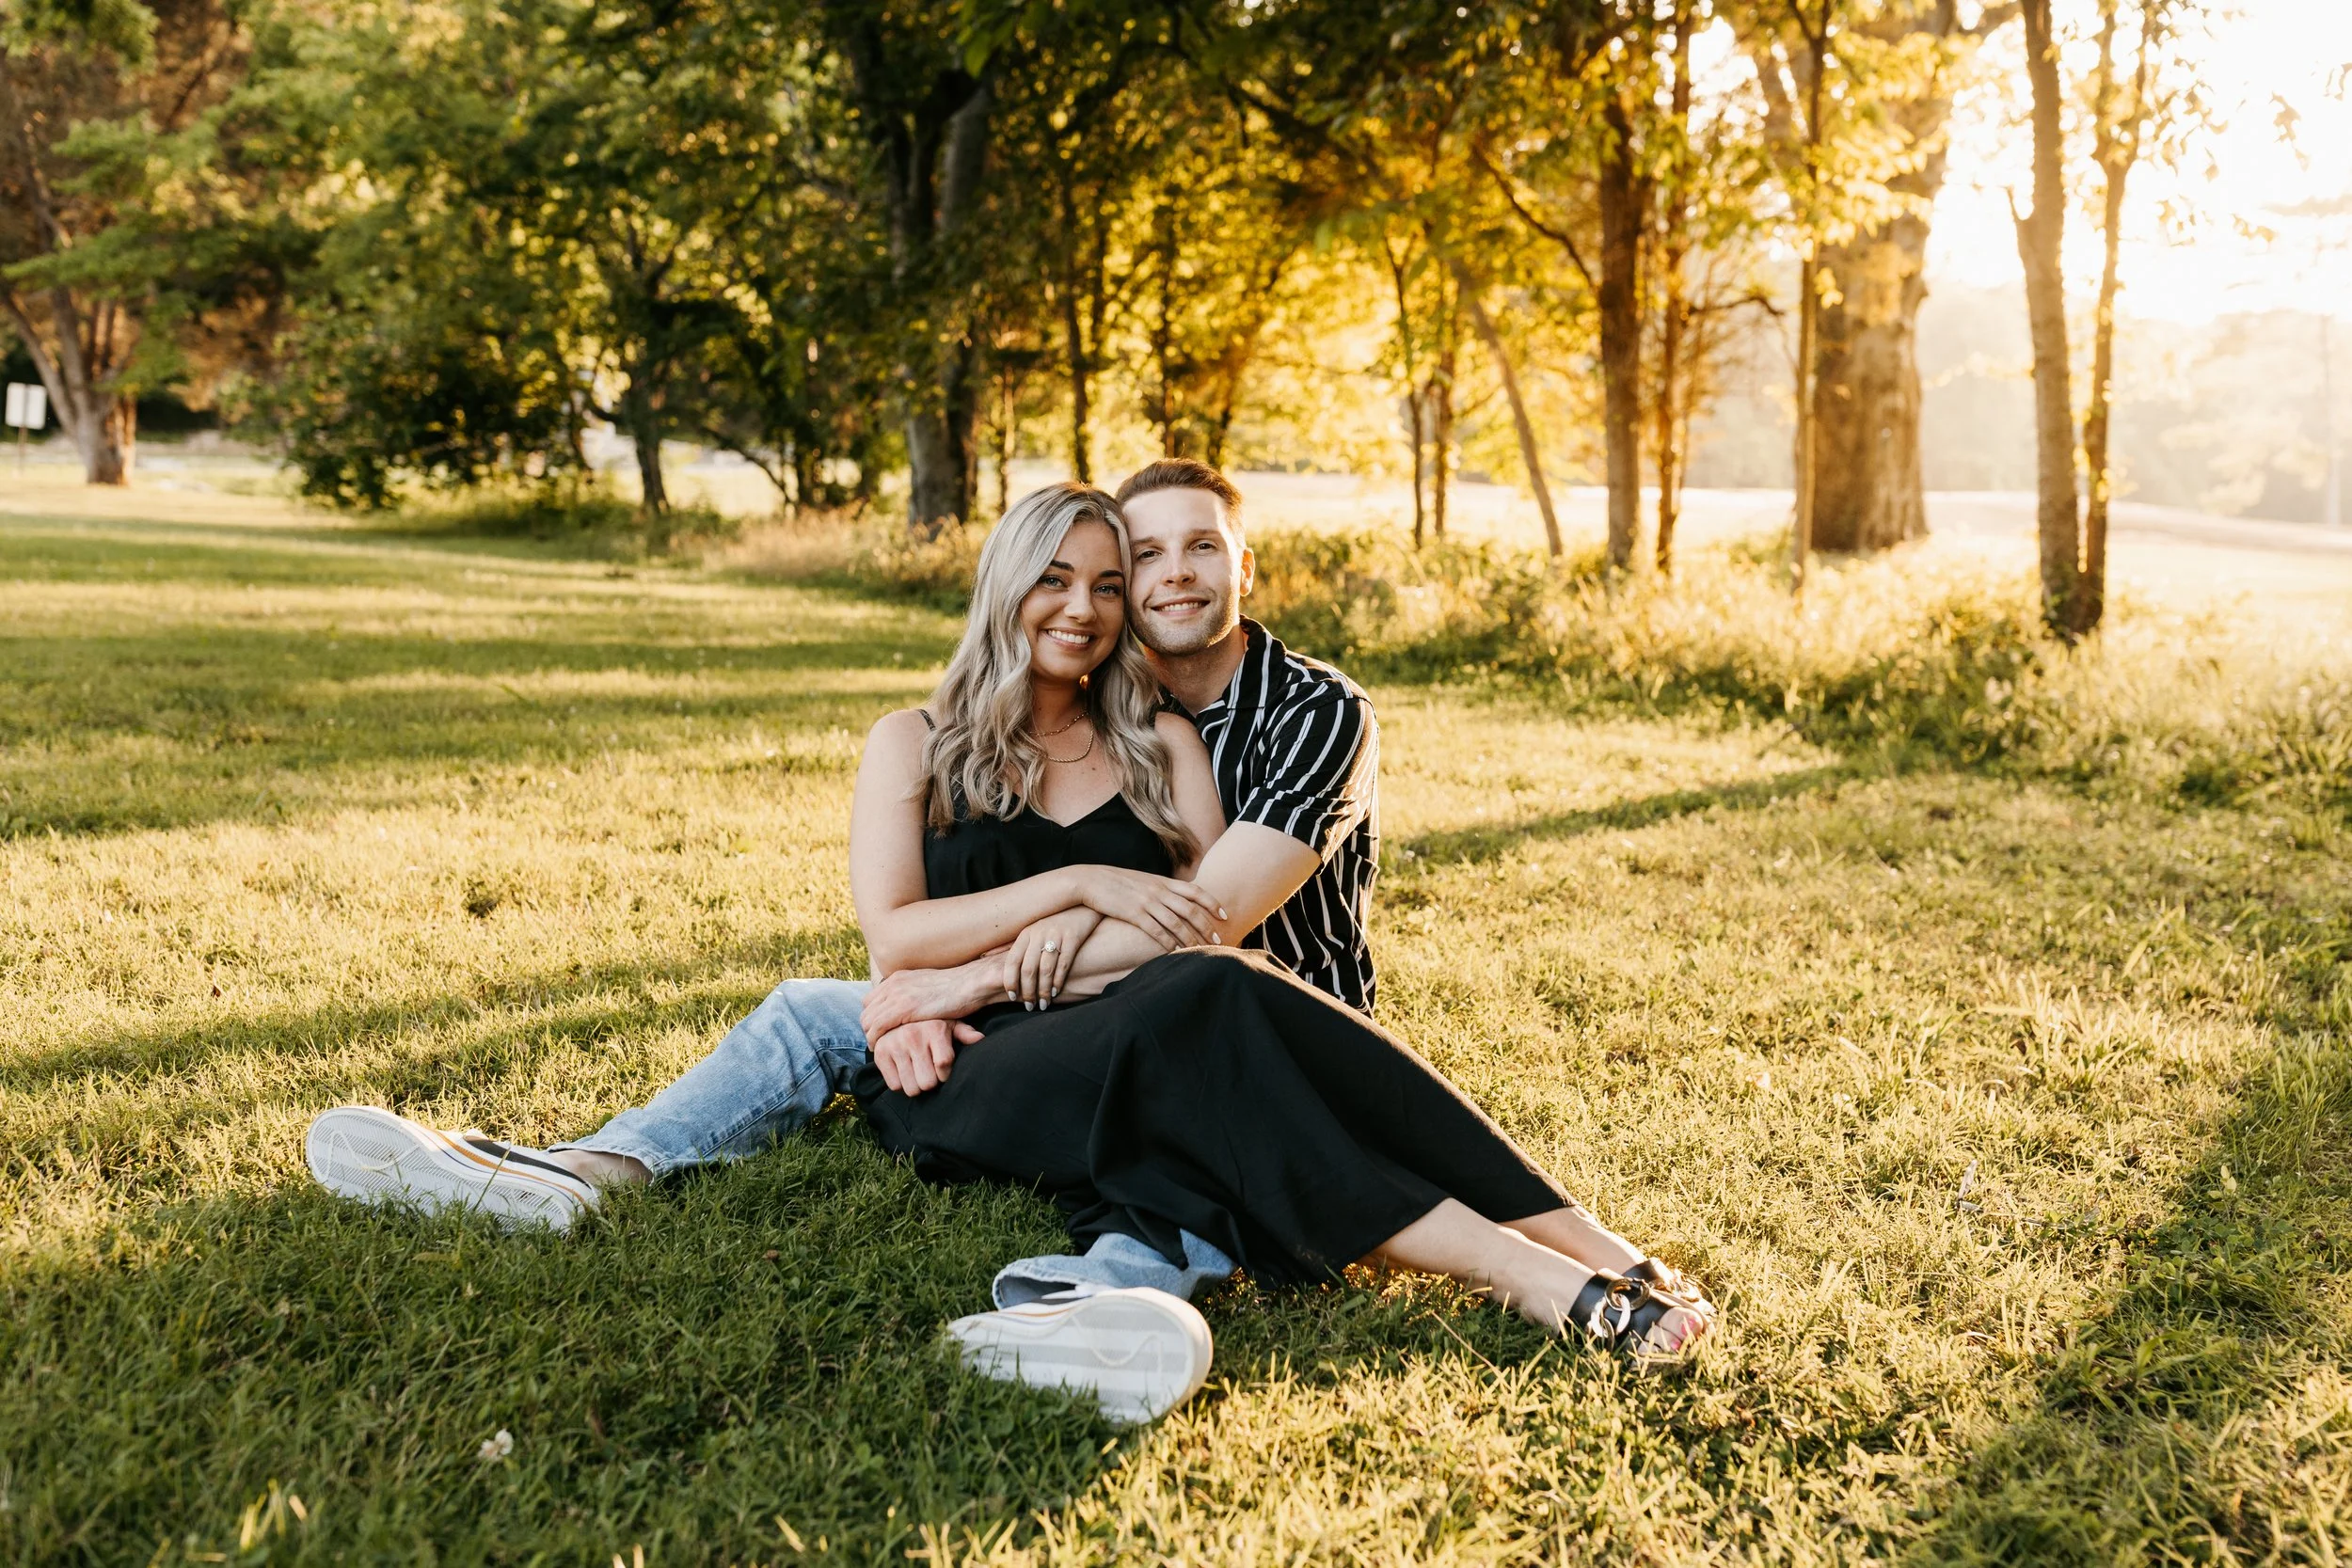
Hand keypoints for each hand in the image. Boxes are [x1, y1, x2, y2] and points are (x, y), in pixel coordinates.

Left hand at [861, 961, 997, 1041]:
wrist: (970, 984)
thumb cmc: (957, 990)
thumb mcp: (929, 986)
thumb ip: (916, 993)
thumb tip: (913, 1003)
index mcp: (899, 977)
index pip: (871, 998)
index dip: (873, 1015)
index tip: (879, 1029)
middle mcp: (894, 984)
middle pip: (866, 1009)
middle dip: (868, 1026)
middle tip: (876, 1041)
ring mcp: (897, 996)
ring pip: (868, 1019)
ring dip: (869, 1035)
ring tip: (878, 1047)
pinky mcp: (903, 1009)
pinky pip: (877, 1027)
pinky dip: (875, 1039)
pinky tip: (880, 1048)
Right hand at [872, 1018, 982, 1096]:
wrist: (894, 1014)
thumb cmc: (928, 1024)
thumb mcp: (948, 1023)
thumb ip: (963, 1032)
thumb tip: (980, 1038)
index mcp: (934, 1030)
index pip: (943, 1065)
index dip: (945, 1074)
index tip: (943, 1071)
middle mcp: (913, 1037)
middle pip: (928, 1082)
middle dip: (930, 1082)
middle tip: (928, 1073)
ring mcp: (895, 1046)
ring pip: (911, 1088)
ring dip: (916, 1086)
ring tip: (916, 1073)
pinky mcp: (880, 1054)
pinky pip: (895, 1086)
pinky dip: (900, 1084)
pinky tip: (903, 1072)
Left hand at [1003, 908, 1101, 1008]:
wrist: (1083, 903)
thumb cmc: (1054, 921)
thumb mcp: (1031, 928)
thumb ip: (1009, 943)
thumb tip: (984, 956)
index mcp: (1025, 933)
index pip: (1012, 960)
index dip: (1010, 981)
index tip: (1012, 996)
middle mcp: (1038, 933)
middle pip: (1028, 968)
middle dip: (1027, 991)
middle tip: (1029, 1006)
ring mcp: (1056, 934)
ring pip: (1045, 969)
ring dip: (1043, 990)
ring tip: (1043, 1004)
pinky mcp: (1073, 936)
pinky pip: (1064, 963)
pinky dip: (1058, 980)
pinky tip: (1056, 991)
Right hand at [1071, 866, 1227, 950]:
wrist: (1089, 880)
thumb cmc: (1114, 882)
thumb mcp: (1141, 880)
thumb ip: (1158, 888)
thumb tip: (1172, 899)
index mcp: (1162, 881)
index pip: (1194, 891)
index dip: (1212, 903)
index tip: (1224, 915)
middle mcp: (1158, 890)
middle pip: (1190, 909)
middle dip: (1206, 926)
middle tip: (1218, 940)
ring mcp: (1147, 902)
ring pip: (1177, 923)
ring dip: (1191, 938)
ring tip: (1201, 951)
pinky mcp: (1134, 914)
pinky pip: (1156, 931)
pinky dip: (1169, 943)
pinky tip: (1176, 953)